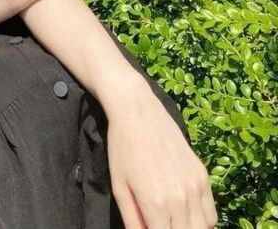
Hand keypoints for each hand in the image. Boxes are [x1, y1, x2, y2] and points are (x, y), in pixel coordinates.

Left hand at [106, 81, 217, 227]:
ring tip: (174, 223)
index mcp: (157, 205)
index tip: (152, 228)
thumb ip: (132, 220)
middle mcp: (181, 199)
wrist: (138, 112)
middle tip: (161, 224)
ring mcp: (195, 187)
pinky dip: (202, 221)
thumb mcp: (119, 188)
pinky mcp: (203, 175)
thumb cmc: (122, 149)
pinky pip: (211, 213)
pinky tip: (187, 215)